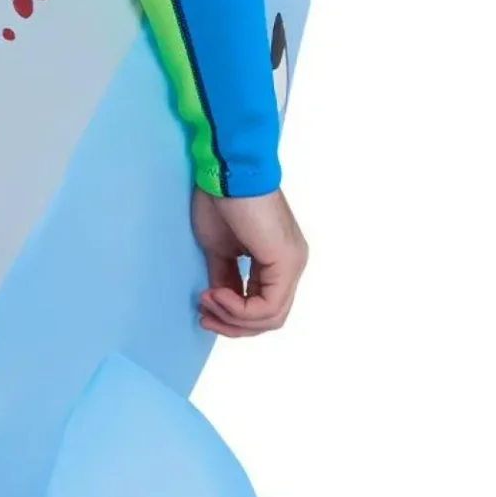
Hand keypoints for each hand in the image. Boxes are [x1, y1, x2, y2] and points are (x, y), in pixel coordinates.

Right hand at [192, 188, 307, 336]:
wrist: (227, 172)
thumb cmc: (221, 201)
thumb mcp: (220, 251)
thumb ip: (225, 279)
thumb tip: (220, 303)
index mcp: (279, 261)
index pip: (263, 308)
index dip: (232, 316)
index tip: (202, 305)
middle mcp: (293, 265)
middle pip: (270, 319)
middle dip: (233, 324)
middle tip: (204, 314)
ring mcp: (293, 264)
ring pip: (271, 318)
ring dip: (233, 317)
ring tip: (208, 300)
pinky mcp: (286, 262)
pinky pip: (266, 306)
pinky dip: (238, 308)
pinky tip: (217, 294)